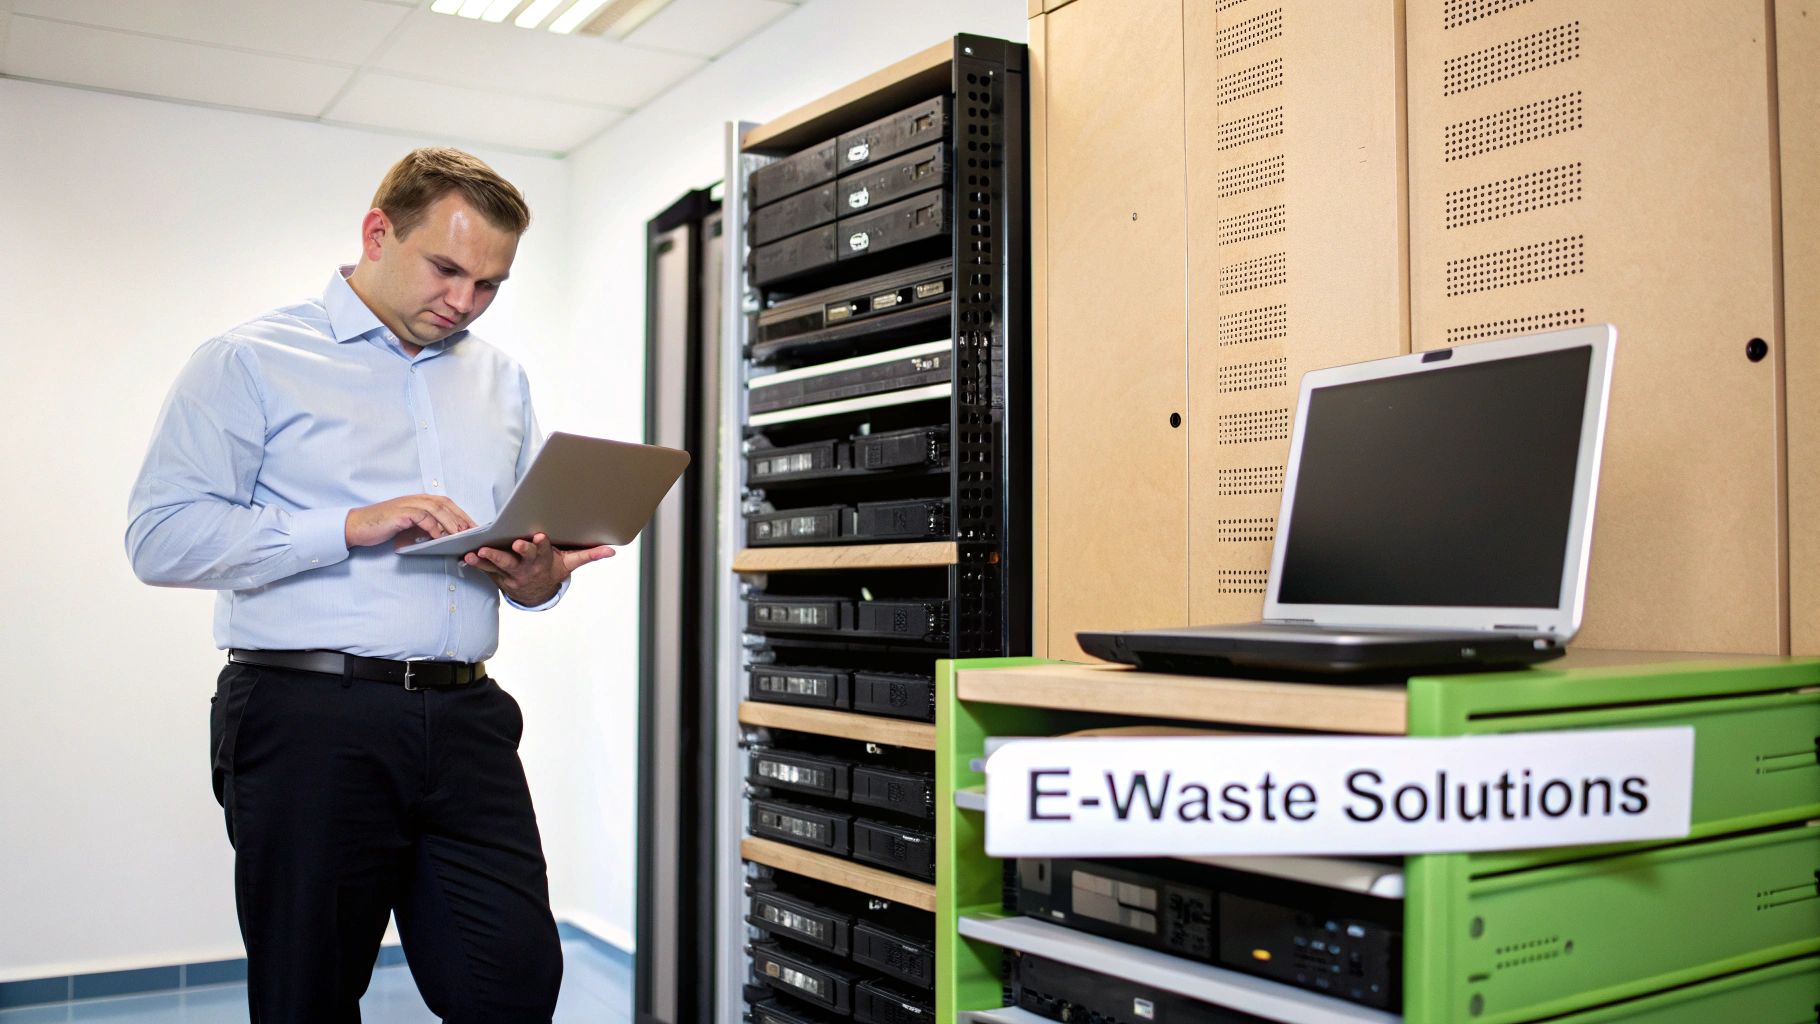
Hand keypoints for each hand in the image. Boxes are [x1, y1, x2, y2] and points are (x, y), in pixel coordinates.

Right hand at [345, 494, 477, 548]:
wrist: (357, 527)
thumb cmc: (382, 528)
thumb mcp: (408, 528)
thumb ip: (425, 529)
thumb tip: (445, 539)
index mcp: (419, 501)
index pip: (446, 504)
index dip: (461, 514)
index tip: (474, 527)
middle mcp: (415, 499)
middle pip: (445, 504)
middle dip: (461, 517)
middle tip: (473, 531)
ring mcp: (408, 504)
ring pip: (436, 509)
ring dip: (451, 522)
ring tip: (461, 535)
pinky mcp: (400, 512)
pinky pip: (422, 517)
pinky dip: (433, 527)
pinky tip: (440, 537)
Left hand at [463, 532, 613, 605]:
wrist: (536, 594)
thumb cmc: (552, 570)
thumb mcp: (570, 563)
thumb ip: (589, 555)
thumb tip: (612, 551)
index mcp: (544, 560)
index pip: (543, 550)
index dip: (541, 544)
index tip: (539, 536)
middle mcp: (527, 566)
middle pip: (521, 557)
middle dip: (517, 551)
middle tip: (513, 544)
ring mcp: (511, 572)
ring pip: (499, 564)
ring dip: (488, 559)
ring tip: (478, 553)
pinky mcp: (498, 575)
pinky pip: (486, 570)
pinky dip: (476, 564)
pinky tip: (467, 557)